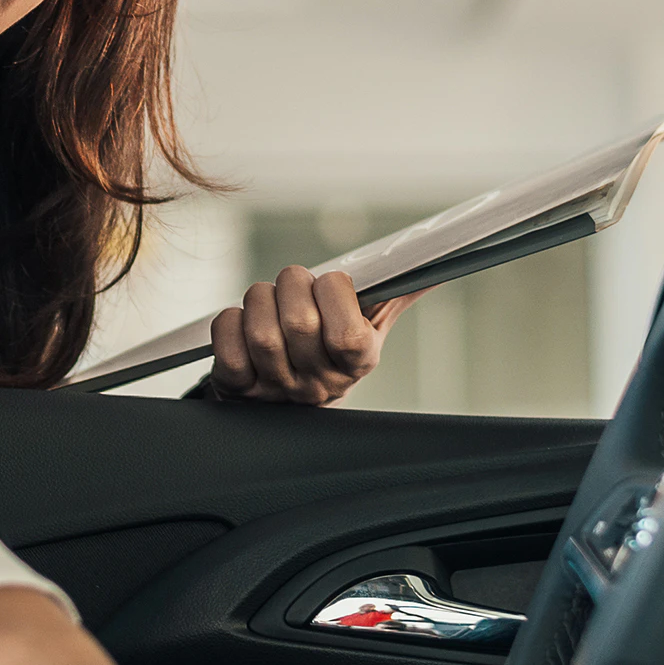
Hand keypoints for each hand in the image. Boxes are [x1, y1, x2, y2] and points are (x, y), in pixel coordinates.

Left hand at [204, 266, 421, 405]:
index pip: (349, 332)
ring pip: (262, 332)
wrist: (283, 403)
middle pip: (299, 323)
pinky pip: (227, 346)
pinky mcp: (237, 390)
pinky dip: (229, 322)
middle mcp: (318, 384)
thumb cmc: (329, 350)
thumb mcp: (368, 326)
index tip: (331, 283)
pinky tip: (242, 324)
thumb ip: (397, 292)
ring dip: (259, 299)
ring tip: (267, 301)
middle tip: (293, 284)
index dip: (334, 293)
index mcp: (358, 363)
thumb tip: (437, 261)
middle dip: (291, 284)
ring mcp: (276, 391)